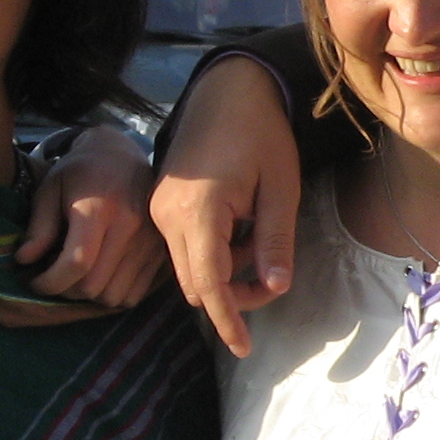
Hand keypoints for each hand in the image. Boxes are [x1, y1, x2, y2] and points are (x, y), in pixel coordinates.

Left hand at [16, 127, 164, 304]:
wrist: (122, 155)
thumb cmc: (80, 172)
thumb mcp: (50, 189)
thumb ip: (39, 226)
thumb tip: (24, 261)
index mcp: (100, 209)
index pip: (77, 262)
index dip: (50, 282)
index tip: (33, 282)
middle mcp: (130, 227)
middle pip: (95, 285)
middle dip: (66, 290)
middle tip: (53, 278)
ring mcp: (149, 242)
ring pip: (115, 296)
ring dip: (90, 296)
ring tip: (76, 278)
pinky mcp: (159, 253)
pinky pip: (134, 294)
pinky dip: (112, 295)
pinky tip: (100, 277)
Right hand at [150, 56, 300, 355]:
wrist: (228, 91)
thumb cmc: (261, 134)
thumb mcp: (281, 189)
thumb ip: (276, 241)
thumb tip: (275, 288)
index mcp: (198, 210)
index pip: (208, 284)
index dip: (227, 320)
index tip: (243, 348)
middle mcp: (166, 214)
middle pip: (195, 283)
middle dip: (233, 295)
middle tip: (273, 275)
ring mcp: (158, 209)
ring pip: (188, 268)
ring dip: (224, 272)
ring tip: (260, 235)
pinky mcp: (160, 205)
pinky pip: (184, 247)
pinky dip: (213, 252)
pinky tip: (241, 227)